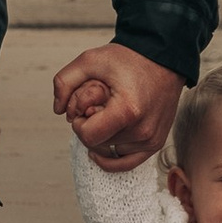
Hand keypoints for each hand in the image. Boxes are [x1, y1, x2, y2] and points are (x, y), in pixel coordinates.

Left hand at [53, 42, 182, 166]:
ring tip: (111, 111)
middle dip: (91, 126)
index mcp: (127, 110)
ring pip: (109, 151)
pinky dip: (110, 160)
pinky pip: (127, 163)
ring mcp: (151, 139)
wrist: (163, 58)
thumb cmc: (127, 58)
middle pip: (97, 144)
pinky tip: (98, 152)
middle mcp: (142, 130)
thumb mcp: (89, 60)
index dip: (78, 123)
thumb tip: (58, 111)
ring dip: (103, 135)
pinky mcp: (156, 142)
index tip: (84, 108)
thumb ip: (64, 82)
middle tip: (98, 105)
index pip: (88, 136)